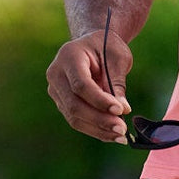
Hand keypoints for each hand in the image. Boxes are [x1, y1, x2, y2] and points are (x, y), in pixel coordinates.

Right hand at [46, 28, 131, 142]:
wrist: (93, 44)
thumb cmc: (107, 46)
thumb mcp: (117, 56)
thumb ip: (117, 82)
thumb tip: (122, 110)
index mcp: (69, 56)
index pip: (81, 85)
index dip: (100, 100)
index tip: (120, 110)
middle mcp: (56, 73)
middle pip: (74, 104)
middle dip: (99, 120)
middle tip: (122, 129)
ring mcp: (55, 89)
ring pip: (74, 116)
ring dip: (98, 129)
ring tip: (120, 135)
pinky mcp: (61, 102)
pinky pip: (76, 119)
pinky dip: (94, 128)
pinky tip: (111, 133)